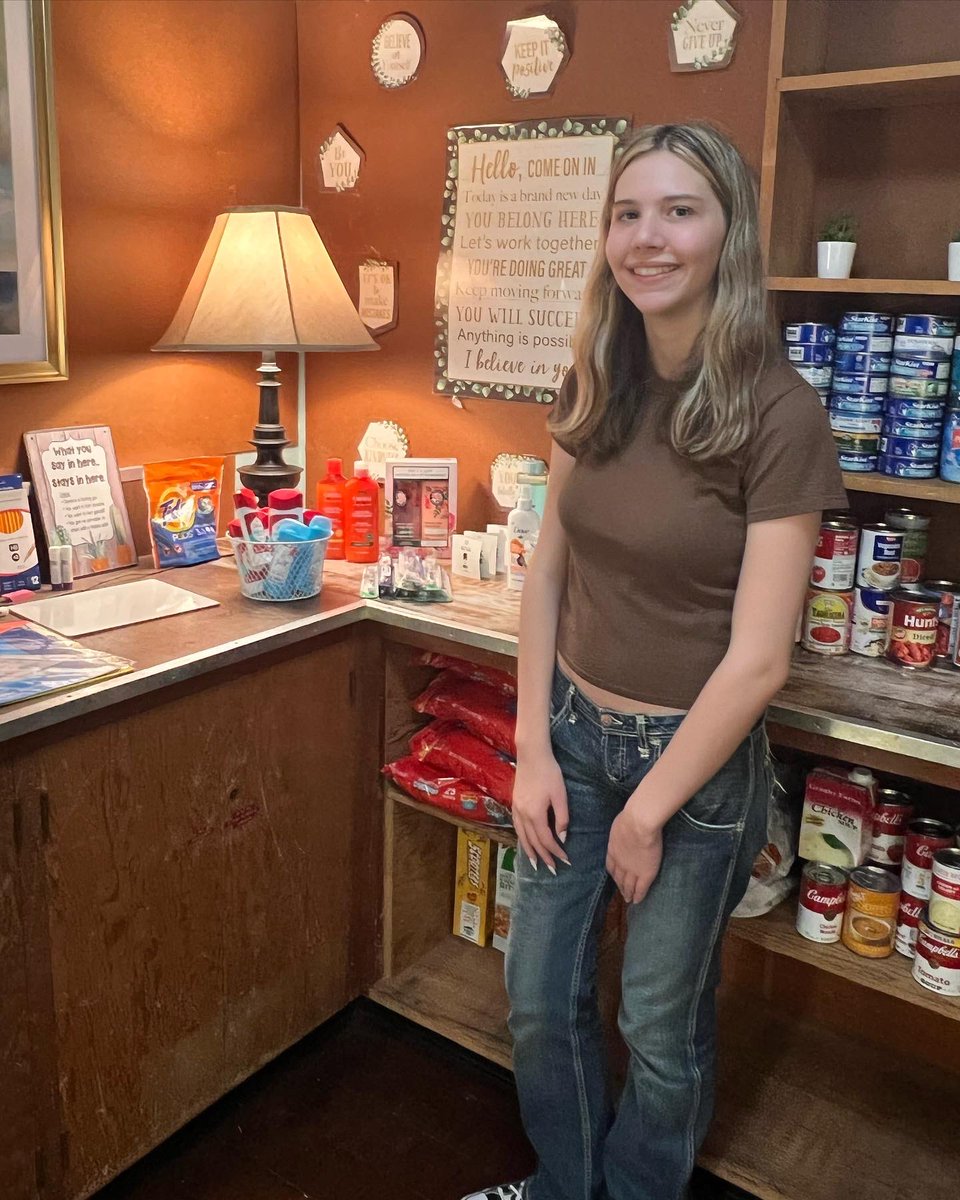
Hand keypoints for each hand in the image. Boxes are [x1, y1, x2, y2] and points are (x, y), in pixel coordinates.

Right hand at [512, 748, 570, 873]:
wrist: (531, 755)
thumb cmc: (549, 773)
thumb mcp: (560, 795)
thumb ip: (562, 817)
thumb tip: (562, 837)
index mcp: (535, 814)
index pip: (547, 840)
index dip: (556, 852)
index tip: (566, 860)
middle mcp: (523, 815)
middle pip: (534, 842)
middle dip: (544, 857)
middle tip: (553, 870)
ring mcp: (516, 810)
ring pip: (522, 837)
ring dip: (530, 852)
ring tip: (536, 864)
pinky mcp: (514, 804)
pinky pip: (517, 828)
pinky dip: (522, 839)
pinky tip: (525, 842)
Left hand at [606, 804, 662, 904]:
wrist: (639, 825)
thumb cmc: (630, 819)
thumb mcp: (619, 825)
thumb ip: (620, 832)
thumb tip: (623, 828)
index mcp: (613, 850)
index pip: (611, 866)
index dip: (614, 874)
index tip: (615, 878)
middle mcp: (620, 863)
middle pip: (619, 878)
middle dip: (620, 886)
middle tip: (622, 893)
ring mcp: (632, 870)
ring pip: (628, 885)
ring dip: (628, 893)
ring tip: (629, 899)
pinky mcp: (645, 874)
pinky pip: (641, 889)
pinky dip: (639, 896)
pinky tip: (638, 901)